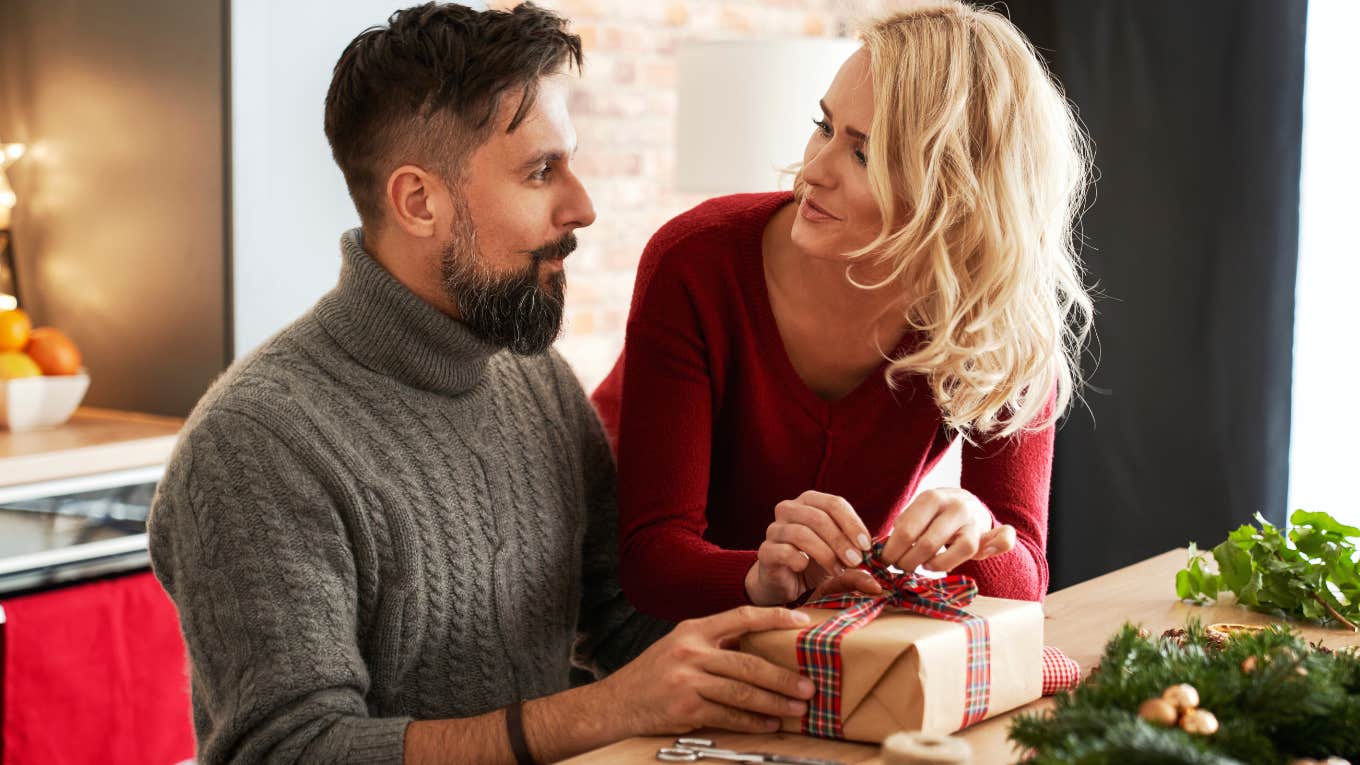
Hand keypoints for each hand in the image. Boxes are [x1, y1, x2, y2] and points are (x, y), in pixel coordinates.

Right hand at [598, 606, 816, 736]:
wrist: (617, 703)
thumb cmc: (655, 674)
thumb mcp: (681, 646)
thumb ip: (716, 643)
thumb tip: (764, 648)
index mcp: (694, 630)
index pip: (741, 617)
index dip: (774, 618)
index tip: (802, 623)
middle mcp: (690, 651)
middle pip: (748, 662)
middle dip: (782, 676)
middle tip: (808, 686)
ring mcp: (687, 680)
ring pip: (742, 692)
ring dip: (774, 703)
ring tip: (797, 709)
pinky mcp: (686, 708)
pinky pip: (728, 716)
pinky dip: (752, 722)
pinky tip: (768, 723)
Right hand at [745, 491, 872, 605]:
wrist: (786, 584)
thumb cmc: (815, 565)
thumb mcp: (841, 563)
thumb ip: (857, 570)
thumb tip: (876, 586)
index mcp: (810, 502)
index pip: (834, 503)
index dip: (852, 524)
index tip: (867, 546)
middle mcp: (789, 510)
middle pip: (818, 517)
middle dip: (841, 540)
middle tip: (856, 561)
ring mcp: (774, 530)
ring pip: (801, 533)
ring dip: (824, 553)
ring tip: (836, 570)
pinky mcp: (765, 552)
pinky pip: (784, 551)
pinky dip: (800, 560)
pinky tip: (807, 568)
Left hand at [880, 487, 1015, 573]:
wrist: (969, 505)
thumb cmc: (936, 514)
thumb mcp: (918, 511)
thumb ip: (904, 525)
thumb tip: (884, 548)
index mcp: (931, 498)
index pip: (906, 530)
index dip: (892, 551)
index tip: (885, 561)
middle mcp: (955, 507)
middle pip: (928, 543)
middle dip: (908, 562)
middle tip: (901, 568)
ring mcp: (974, 521)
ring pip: (960, 550)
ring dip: (936, 565)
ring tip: (924, 566)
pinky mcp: (990, 534)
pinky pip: (1003, 539)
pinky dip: (998, 546)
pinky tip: (983, 553)